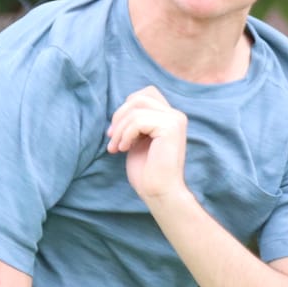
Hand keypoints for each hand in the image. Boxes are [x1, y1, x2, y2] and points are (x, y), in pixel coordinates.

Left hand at [107, 86, 189, 204]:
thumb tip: (121, 109)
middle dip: (120, 116)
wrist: (159, 192)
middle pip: (139, 97)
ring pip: (137, 107)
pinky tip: (124, 150)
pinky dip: (125, 135)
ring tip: (116, 147)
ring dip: (120, 127)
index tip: (116, 131)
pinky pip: (138, 121)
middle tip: (111, 138)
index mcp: (170, 117)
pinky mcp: (170, 128)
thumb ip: (136, 122)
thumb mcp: (138, 139)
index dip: (126, 108)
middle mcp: (176, 115)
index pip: (145, 94)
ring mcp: (175, 120)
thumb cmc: (147, 171)